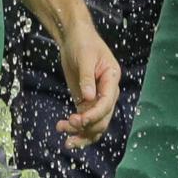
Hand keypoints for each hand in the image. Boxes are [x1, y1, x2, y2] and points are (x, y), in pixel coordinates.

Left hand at [54, 16, 120, 148]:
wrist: (74, 38)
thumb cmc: (83, 43)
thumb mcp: (85, 57)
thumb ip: (87, 78)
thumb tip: (88, 98)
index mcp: (112, 78)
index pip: (107, 102)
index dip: (94, 114)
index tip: (77, 120)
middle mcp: (107, 92)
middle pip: (103, 118)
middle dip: (86, 126)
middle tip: (67, 125)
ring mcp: (97, 98)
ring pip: (95, 125)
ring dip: (82, 134)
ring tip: (65, 138)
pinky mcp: (86, 102)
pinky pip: (86, 122)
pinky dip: (78, 131)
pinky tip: (66, 133)